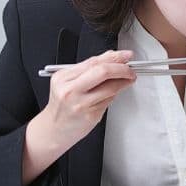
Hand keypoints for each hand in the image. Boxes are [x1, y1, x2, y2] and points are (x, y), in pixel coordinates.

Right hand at [22, 50, 135, 185]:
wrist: (54, 129)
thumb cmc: (62, 104)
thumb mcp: (68, 82)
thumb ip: (89, 69)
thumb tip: (112, 57)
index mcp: (63, 78)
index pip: (93, 62)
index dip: (113, 57)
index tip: (125, 55)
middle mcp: (70, 90)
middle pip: (103, 72)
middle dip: (122, 68)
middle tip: (130, 69)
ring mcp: (81, 104)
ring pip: (110, 87)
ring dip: (123, 82)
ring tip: (128, 79)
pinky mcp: (91, 116)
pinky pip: (109, 100)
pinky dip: (115, 94)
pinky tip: (115, 92)